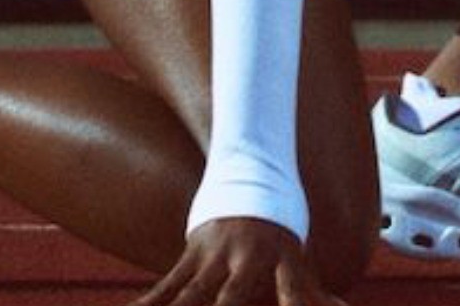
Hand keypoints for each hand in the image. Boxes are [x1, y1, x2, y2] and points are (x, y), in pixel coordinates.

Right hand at [129, 217, 343, 305]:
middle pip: (232, 302)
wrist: (250, 167)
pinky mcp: (192, 254)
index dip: (300, 303)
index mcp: (282, 260)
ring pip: (192, 297)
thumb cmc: (277, 228)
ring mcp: (216, 257)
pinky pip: (166, 286)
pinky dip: (149, 305)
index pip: (294, 291)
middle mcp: (248, 260)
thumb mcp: (297, 256)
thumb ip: (310, 291)